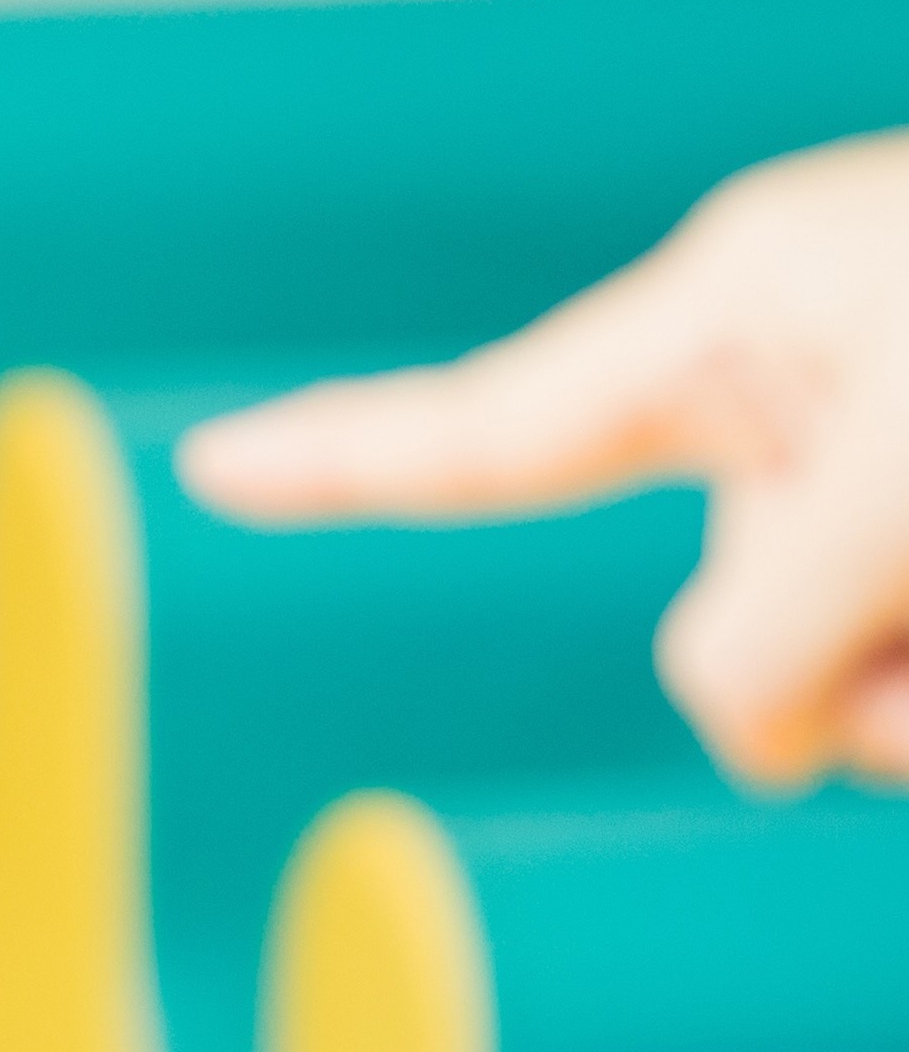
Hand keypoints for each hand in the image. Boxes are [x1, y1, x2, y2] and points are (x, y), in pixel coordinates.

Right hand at [176, 130, 908, 789]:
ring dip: (906, 689)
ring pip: (835, 668)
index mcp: (738, 309)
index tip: (211, 467)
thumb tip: (757, 742)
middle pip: (732, 617)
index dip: (336, 459)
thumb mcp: (902, 483)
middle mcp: (800, 381)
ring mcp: (893, 450)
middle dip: (836, 668)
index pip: (490, 424)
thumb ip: (772, 631)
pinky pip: (902, 664)